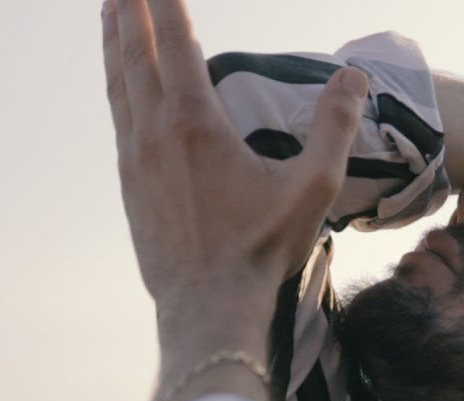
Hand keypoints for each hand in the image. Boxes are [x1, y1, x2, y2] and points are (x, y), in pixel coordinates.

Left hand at [102, 0, 367, 311]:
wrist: (209, 308)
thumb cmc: (262, 250)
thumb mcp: (313, 188)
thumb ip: (335, 127)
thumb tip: (354, 77)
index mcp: (196, 125)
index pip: (176, 45)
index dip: (166, 4)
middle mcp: (155, 134)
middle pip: (135, 57)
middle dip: (130, 13)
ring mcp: (136, 161)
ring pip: (118, 86)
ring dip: (113, 44)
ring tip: (109, 12)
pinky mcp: (129, 187)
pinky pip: (118, 121)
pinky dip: (116, 88)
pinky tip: (120, 86)